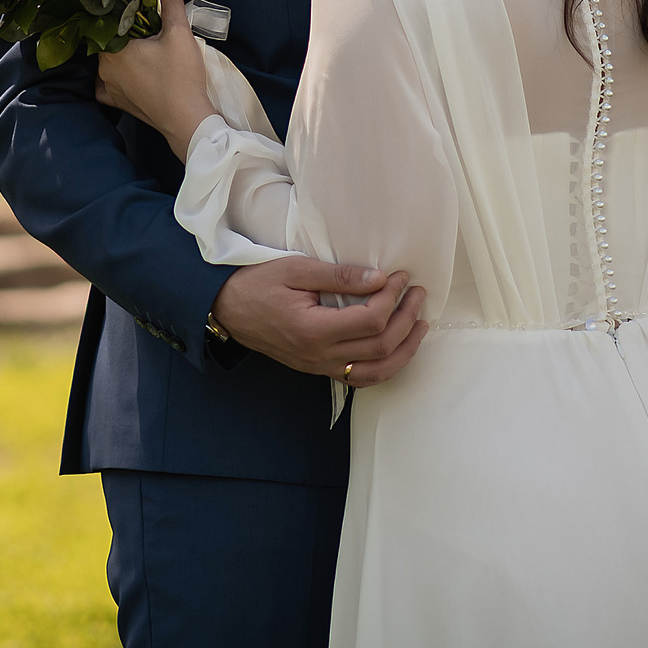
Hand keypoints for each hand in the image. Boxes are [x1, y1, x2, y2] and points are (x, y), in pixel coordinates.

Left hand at [93, 0, 212, 158]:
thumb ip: (170, 5)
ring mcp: (109, 87)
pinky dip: (115, 77)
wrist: (187, 120)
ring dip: (121, 53)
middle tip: (145, 25)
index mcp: (113, 49)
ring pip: (108, 61)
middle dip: (125, 32)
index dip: (123, 11)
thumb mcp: (179, 34)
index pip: (110, 21)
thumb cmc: (181, 77)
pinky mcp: (119, 103)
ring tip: (142, 47)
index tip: (136, 6)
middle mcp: (104, 68)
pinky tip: (127, 72)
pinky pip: (108, 85)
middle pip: (109, 40)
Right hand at [213, 257, 429, 386]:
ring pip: (377, 371)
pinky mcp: (318, 369)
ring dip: (405, 349)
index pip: (371, 320)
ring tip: (420, 325)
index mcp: (314, 330)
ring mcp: (320, 367)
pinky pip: (361, 378)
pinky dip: (385, 366)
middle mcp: (320, 356)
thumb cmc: (258, 283)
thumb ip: (339, 276)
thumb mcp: (296, 269)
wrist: (227, 308)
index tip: (400, 276)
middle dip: (406, 318)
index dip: (393, 297)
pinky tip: (396, 348)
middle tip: (416, 293)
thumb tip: (379, 278)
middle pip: (381, 346)